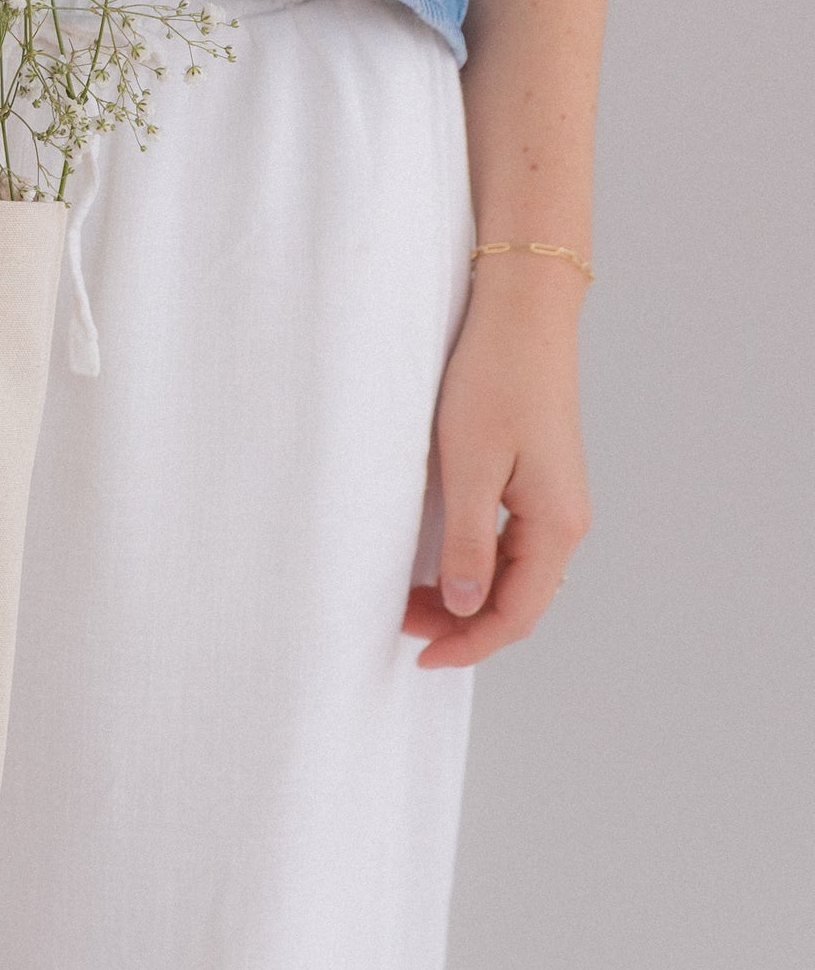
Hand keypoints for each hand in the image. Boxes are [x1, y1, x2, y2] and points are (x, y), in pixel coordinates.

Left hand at [403, 258, 590, 667]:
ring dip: (469, 596)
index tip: (419, 657)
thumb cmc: (494, 379)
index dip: (469, 644)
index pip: (516, 614)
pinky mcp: (541, 479)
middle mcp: (566, 520)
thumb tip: (467, 608)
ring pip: (515, 575)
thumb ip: (470, 543)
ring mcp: (556, 500)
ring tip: (414, 600)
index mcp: (555, 524)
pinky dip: (478, 566)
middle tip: (404, 627)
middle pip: (520, 602)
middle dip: (464, 625)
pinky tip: (442, 562)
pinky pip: (514, 545)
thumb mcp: (469, 465)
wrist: (523, 313)